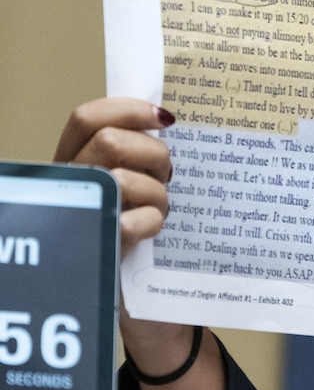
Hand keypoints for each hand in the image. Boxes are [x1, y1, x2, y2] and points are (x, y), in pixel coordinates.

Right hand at [55, 98, 174, 254]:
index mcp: (72, 161)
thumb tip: (163, 121)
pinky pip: (142, 218)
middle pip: (111, 142)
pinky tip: (151, 227)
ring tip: (158, 206)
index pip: (85, 118)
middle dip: (152, 153)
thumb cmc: (124, 223)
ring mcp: (85, 211)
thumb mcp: (120, 180)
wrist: (114, 279)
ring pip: (127, 179)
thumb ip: (129, 152)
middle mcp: (73, 182)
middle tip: (165, 173)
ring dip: (157, 192)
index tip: (163, 118)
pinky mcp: (106, 241)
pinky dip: (156, 220)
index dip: (128, 110)